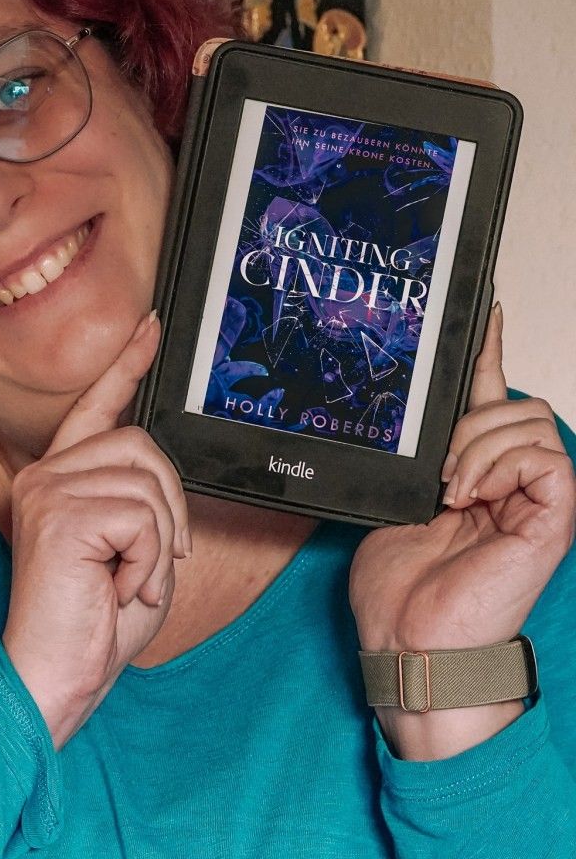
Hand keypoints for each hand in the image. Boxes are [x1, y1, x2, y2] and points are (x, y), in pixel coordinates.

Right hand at [2, 313, 189, 748]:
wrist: (56, 675)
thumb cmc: (94, 622)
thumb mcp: (129, 547)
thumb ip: (135, 497)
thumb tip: (156, 466)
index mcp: (57, 479)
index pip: (95, 409)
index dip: (126, 367)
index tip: (151, 328)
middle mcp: (44, 475)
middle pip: (143, 445)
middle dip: (170, 506)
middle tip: (155, 562)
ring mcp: (48, 490)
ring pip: (148, 482)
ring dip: (159, 542)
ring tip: (128, 581)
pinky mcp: (60, 513)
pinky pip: (143, 518)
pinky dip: (149, 562)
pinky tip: (120, 589)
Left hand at [349, 304, 575, 756]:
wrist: (407, 637)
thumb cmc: (401, 584)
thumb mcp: (396, 496)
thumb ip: (416, 453)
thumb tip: (407, 409)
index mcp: (477, 470)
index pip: (492, 395)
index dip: (492, 350)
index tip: (487, 310)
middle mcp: (512, 480)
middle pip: (515, 402)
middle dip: (469, 420)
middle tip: (438, 469)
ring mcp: (537, 500)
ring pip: (529, 420)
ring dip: (478, 445)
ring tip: (450, 489)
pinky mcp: (552, 519)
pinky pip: (544, 456)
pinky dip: (500, 465)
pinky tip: (471, 496)